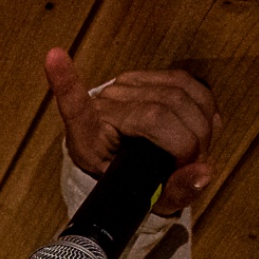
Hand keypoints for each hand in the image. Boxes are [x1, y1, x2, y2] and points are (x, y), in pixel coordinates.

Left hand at [43, 49, 220, 215]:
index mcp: (88, 136)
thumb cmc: (132, 187)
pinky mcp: (149, 76)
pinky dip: (205, 107)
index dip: (65, 82)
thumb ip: (176, 192)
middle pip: (161, 112)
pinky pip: (188, 81)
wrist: (128, 170)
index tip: (53, 57)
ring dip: (201, 127)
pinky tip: (202, 125)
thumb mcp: (149, 201)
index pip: (74, 106)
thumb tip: (204, 171)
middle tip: (191, 165)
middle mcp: (104, 103)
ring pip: (180, 94)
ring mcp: (125, 85)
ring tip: (195, 151)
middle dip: (190, 143)